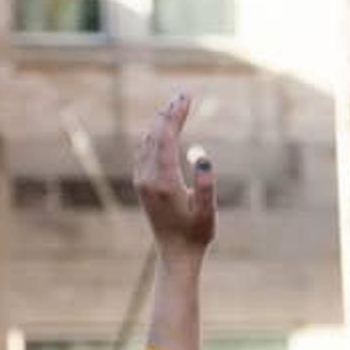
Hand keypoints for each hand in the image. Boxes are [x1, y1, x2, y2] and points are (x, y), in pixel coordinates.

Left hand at [132, 93, 216, 257]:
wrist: (175, 254)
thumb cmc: (196, 234)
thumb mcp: (207, 213)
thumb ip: (206, 186)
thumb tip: (202, 158)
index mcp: (163, 181)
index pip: (166, 137)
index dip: (175, 115)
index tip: (186, 97)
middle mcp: (148, 177)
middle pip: (154, 134)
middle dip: (168, 113)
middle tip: (182, 94)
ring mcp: (142, 180)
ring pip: (147, 141)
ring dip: (160, 122)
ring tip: (174, 106)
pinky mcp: (142, 184)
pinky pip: (144, 151)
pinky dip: (153, 135)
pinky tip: (161, 129)